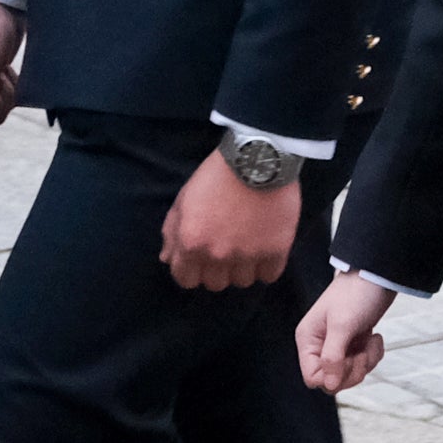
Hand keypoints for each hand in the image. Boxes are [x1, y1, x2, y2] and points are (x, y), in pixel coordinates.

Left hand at [161, 146, 300, 290]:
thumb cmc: (216, 176)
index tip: (201, 260)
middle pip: (215, 284)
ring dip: (243, 267)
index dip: (192, 270)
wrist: (257, 158)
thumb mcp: (184, 199)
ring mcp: (248, 255)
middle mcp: (217, 255)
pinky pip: (269, 276)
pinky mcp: (275, 251)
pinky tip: (264, 247)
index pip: (186, 280)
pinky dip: (267, 266)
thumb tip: (167, 259)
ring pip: (242, 281)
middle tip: (226, 247)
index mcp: (191, 243)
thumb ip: (172, 232)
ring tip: (247, 244)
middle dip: (217, 269)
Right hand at [298, 274, 394, 393]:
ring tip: (371, 340)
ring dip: (366, 361)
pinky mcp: (354, 344)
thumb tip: (329, 385)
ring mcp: (338, 345)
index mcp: (309, 339)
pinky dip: (372, 354)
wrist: (378, 276)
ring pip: (349, 373)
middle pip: (332, 380)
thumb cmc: (356, 293)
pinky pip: (362, 364)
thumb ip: (333, 357)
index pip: (312, 377)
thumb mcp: (342, 325)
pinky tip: (375, 337)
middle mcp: (320, 345)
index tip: (348, 359)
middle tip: (362, 351)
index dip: (332, 376)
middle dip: (353, 369)